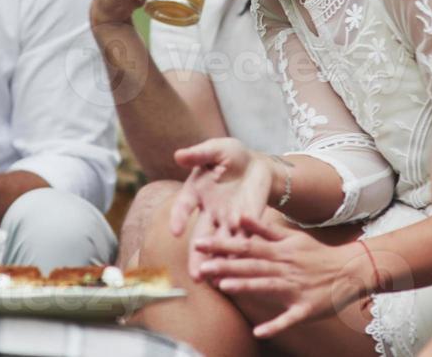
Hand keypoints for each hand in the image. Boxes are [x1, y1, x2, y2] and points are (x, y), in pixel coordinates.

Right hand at [169, 138, 275, 278]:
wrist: (257, 164)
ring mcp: (229, 220)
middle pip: (202, 236)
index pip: (184, 206)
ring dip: (219, 262)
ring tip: (214, 281)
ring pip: (222, 245)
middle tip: (195, 275)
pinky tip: (239, 270)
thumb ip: (200, 154)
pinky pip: (244, 241)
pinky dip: (240, 255)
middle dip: (198, 256)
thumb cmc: (232, 155)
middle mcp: (210, 211)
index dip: (178, 218)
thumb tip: (179, 155)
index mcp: (197, 192)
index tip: (175, 231)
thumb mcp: (217, 150)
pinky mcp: (248, 223)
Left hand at [194, 214, 371, 337]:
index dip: (222, 245)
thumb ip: (264, 229)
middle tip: (202, 265)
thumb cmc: (317, 253)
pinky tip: (258, 333)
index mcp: (280, 251)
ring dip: (246, 286)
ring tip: (224, 286)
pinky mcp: (305, 308)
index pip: (246, 246)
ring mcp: (295, 288)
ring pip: (267, 286)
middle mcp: (285, 268)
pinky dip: (274, 325)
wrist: (350, 269)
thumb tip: (240, 216)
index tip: (199, 243)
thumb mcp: (291, 237)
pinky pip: (288, 318)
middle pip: (252, 265)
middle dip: (226, 264)